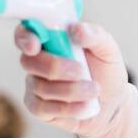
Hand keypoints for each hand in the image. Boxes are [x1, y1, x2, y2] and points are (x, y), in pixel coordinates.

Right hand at [14, 21, 137, 137]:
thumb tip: (76, 29)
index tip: (35, 46)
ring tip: (94, 90)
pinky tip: (85, 106)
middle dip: (55, 67)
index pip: (25, 33)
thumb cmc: (106, 72)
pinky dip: (67, 108)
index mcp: (50, 40)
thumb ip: (95, 35)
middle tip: (82, 72)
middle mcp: (38, 61)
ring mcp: (35, 85)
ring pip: (40, 87)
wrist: (112, 104)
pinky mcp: (38, 108)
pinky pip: (42, 109)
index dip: (25, 38)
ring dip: (71, 90)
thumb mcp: (108, 50)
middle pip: (29, 62)